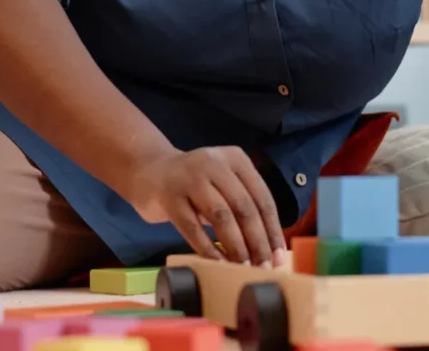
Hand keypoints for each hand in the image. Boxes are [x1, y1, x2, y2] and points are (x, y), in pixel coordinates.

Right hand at [126, 146, 286, 267]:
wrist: (148, 171)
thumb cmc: (194, 185)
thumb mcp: (223, 183)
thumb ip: (243, 204)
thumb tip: (269, 247)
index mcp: (236, 159)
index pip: (262, 197)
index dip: (272, 229)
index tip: (279, 256)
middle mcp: (215, 164)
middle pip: (244, 207)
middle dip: (257, 242)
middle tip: (264, 267)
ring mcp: (190, 178)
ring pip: (221, 216)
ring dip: (236, 246)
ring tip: (244, 268)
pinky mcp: (169, 195)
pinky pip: (192, 227)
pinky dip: (208, 248)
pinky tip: (217, 264)